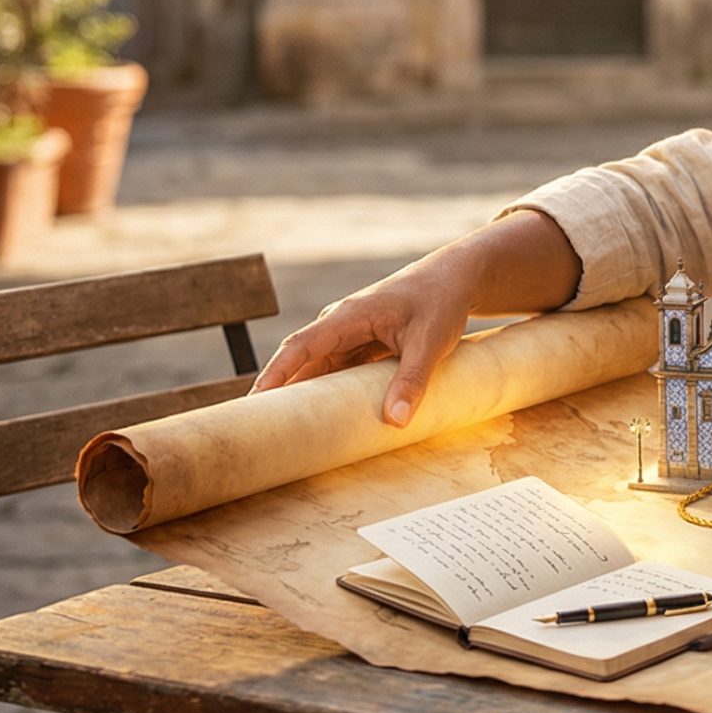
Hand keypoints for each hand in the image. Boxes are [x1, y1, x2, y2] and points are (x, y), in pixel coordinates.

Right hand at [251, 243, 477, 426]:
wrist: (455, 280)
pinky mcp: (363, 347)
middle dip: (281, 393)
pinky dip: (331, 394)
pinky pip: (338, 374)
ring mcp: (350, 337)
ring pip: (319, 370)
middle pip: (302, 362)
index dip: (276, 374)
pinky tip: (325, 420)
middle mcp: (341, 326)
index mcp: (348, 317)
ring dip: (305, 396)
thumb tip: (395, 422)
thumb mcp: (430, 343)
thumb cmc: (440, 302)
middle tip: (262, 430)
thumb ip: (412, 381)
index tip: (256, 401)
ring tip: (288, 433)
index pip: (300, 346)